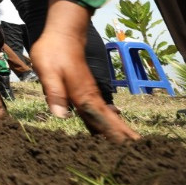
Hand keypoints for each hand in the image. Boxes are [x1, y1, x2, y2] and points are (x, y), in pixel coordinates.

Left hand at [32, 0, 138, 142]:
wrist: (63, 33)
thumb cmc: (53, 51)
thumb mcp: (47, 71)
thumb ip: (54, 92)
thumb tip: (60, 115)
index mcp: (82, 95)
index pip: (99, 119)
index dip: (111, 135)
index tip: (126, 149)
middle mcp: (90, 96)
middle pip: (108, 119)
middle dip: (121, 135)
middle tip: (138, 151)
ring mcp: (90, 92)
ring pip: (106, 114)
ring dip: (117, 128)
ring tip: (130, 143)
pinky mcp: (87, 89)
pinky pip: (100, 108)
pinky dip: (108, 118)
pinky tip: (111, 124)